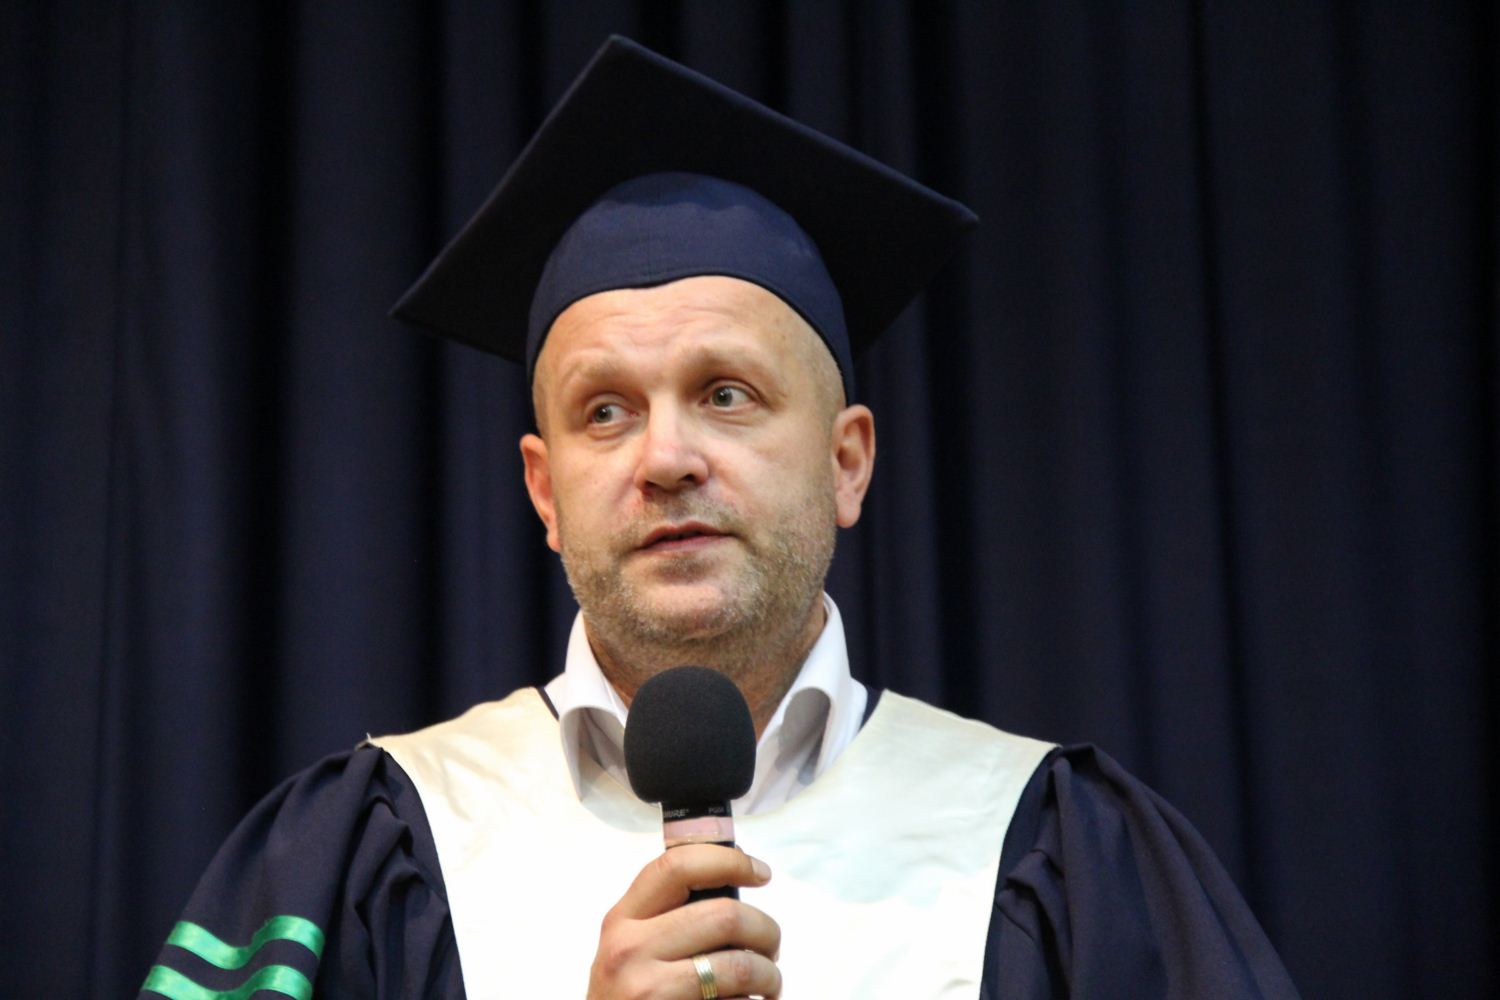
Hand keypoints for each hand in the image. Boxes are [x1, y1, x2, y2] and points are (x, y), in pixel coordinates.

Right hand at [588, 844, 780, 998]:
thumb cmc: (627, 997)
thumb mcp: (628, 948)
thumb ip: (664, 916)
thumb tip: (732, 880)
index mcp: (622, 919)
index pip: (677, 866)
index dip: (730, 860)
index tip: (761, 872)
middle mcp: (629, 950)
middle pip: (724, 915)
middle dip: (766, 930)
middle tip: (771, 947)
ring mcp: (648, 990)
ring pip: (739, 965)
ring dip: (769, 975)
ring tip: (768, 983)